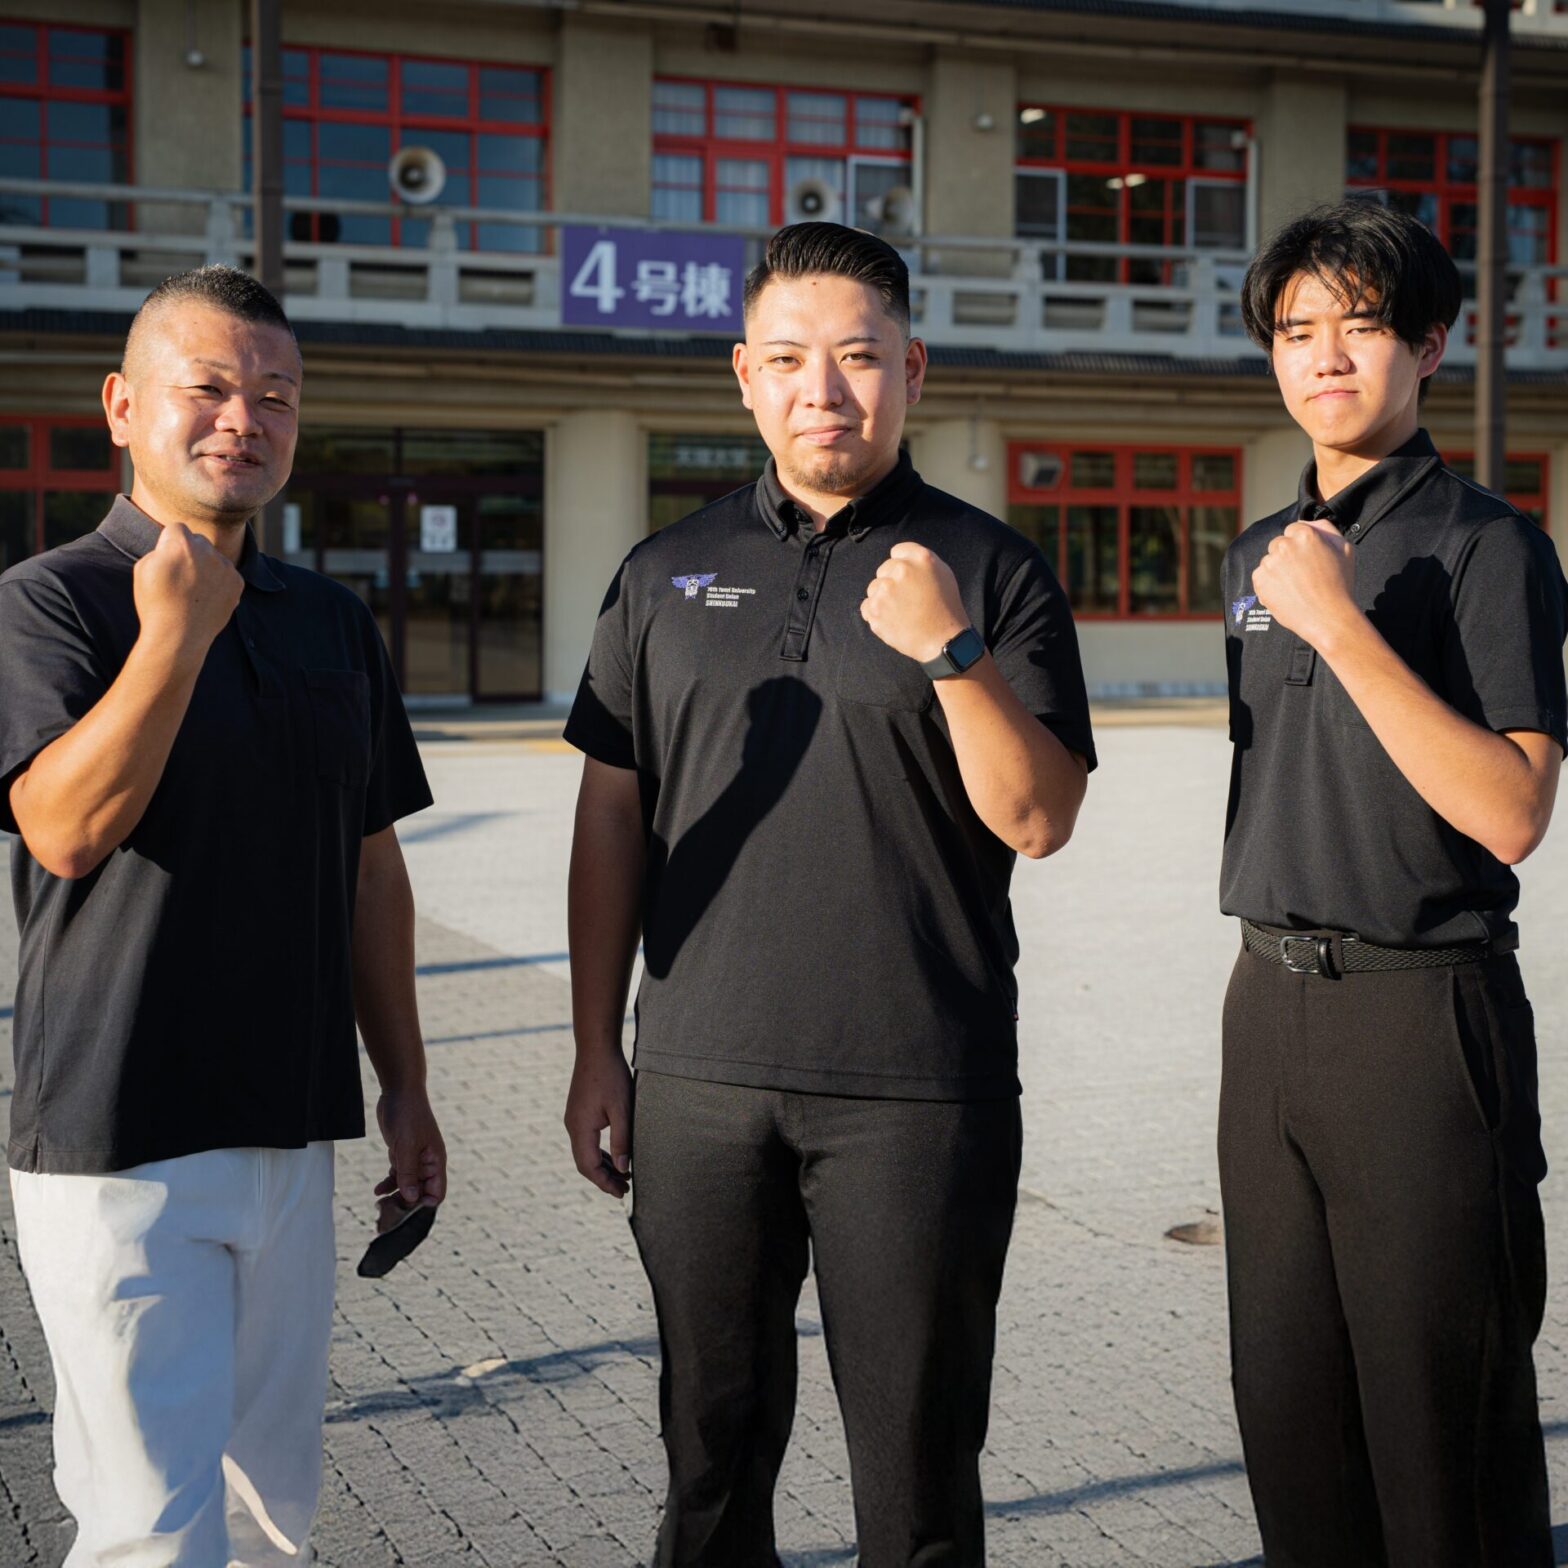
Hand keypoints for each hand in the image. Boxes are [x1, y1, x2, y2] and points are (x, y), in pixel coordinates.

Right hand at [132, 521, 242, 660]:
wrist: (179, 636)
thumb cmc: (155, 603)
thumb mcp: (144, 568)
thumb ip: (161, 549)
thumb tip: (174, 544)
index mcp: (180, 544)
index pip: (177, 529)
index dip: (169, 543)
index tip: (167, 559)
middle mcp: (207, 551)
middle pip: (198, 541)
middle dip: (190, 552)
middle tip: (181, 576)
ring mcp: (225, 567)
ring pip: (215, 557)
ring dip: (207, 567)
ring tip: (194, 590)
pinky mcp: (237, 582)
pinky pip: (228, 573)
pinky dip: (220, 582)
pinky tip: (207, 597)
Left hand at [375, 1086, 446, 1211]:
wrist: (399, 1091)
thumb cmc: (408, 1114)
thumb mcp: (406, 1146)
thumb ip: (409, 1173)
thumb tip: (412, 1199)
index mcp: (435, 1161)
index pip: (437, 1192)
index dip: (424, 1204)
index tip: (406, 1210)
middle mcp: (427, 1162)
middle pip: (421, 1192)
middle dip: (407, 1203)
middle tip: (388, 1211)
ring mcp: (415, 1158)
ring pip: (408, 1185)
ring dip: (396, 1195)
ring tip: (381, 1204)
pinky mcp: (402, 1153)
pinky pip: (398, 1175)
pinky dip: (388, 1183)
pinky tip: (377, 1190)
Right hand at [564, 1048, 631, 1197]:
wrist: (595, 1048)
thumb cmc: (611, 1075)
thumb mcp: (622, 1109)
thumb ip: (622, 1139)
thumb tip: (624, 1168)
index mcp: (581, 1128)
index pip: (589, 1167)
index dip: (605, 1183)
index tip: (622, 1193)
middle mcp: (573, 1126)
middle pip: (585, 1163)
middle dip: (604, 1179)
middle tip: (625, 1190)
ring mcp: (574, 1119)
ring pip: (585, 1153)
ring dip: (603, 1166)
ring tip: (623, 1177)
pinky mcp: (579, 1112)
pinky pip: (586, 1141)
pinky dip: (600, 1153)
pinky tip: (614, 1156)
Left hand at [860, 542, 968, 663]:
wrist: (942, 641)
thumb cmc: (946, 609)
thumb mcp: (943, 574)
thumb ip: (920, 561)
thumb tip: (900, 559)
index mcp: (921, 559)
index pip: (898, 551)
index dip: (902, 566)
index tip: (909, 580)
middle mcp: (901, 571)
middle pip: (884, 569)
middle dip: (892, 581)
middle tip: (907, 599)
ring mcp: (885, 591)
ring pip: (873, 588)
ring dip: (883, 598)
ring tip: (901, 612)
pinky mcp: (875, 610)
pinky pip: (867, 607)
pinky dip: (876, 614)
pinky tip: (893, 620)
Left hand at [1251, 519, 1357, 650]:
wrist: (1329, 618)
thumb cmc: (1340, 584)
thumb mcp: (1344, 549)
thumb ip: (1325, 529)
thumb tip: (1305, 522)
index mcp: (1305, 534)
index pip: (1293, 529)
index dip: (1301, 545)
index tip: (1307, 559)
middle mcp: (1284, 545)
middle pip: (1278, 543)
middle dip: (1287, 555)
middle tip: (1302, 574)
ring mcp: (1270, 563)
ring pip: (1269, 560)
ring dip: (1277, 569)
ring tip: (1295, 586)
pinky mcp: (1260, 580)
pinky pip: (1260, 576)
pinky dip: (1268, 583)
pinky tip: (1286, 593)